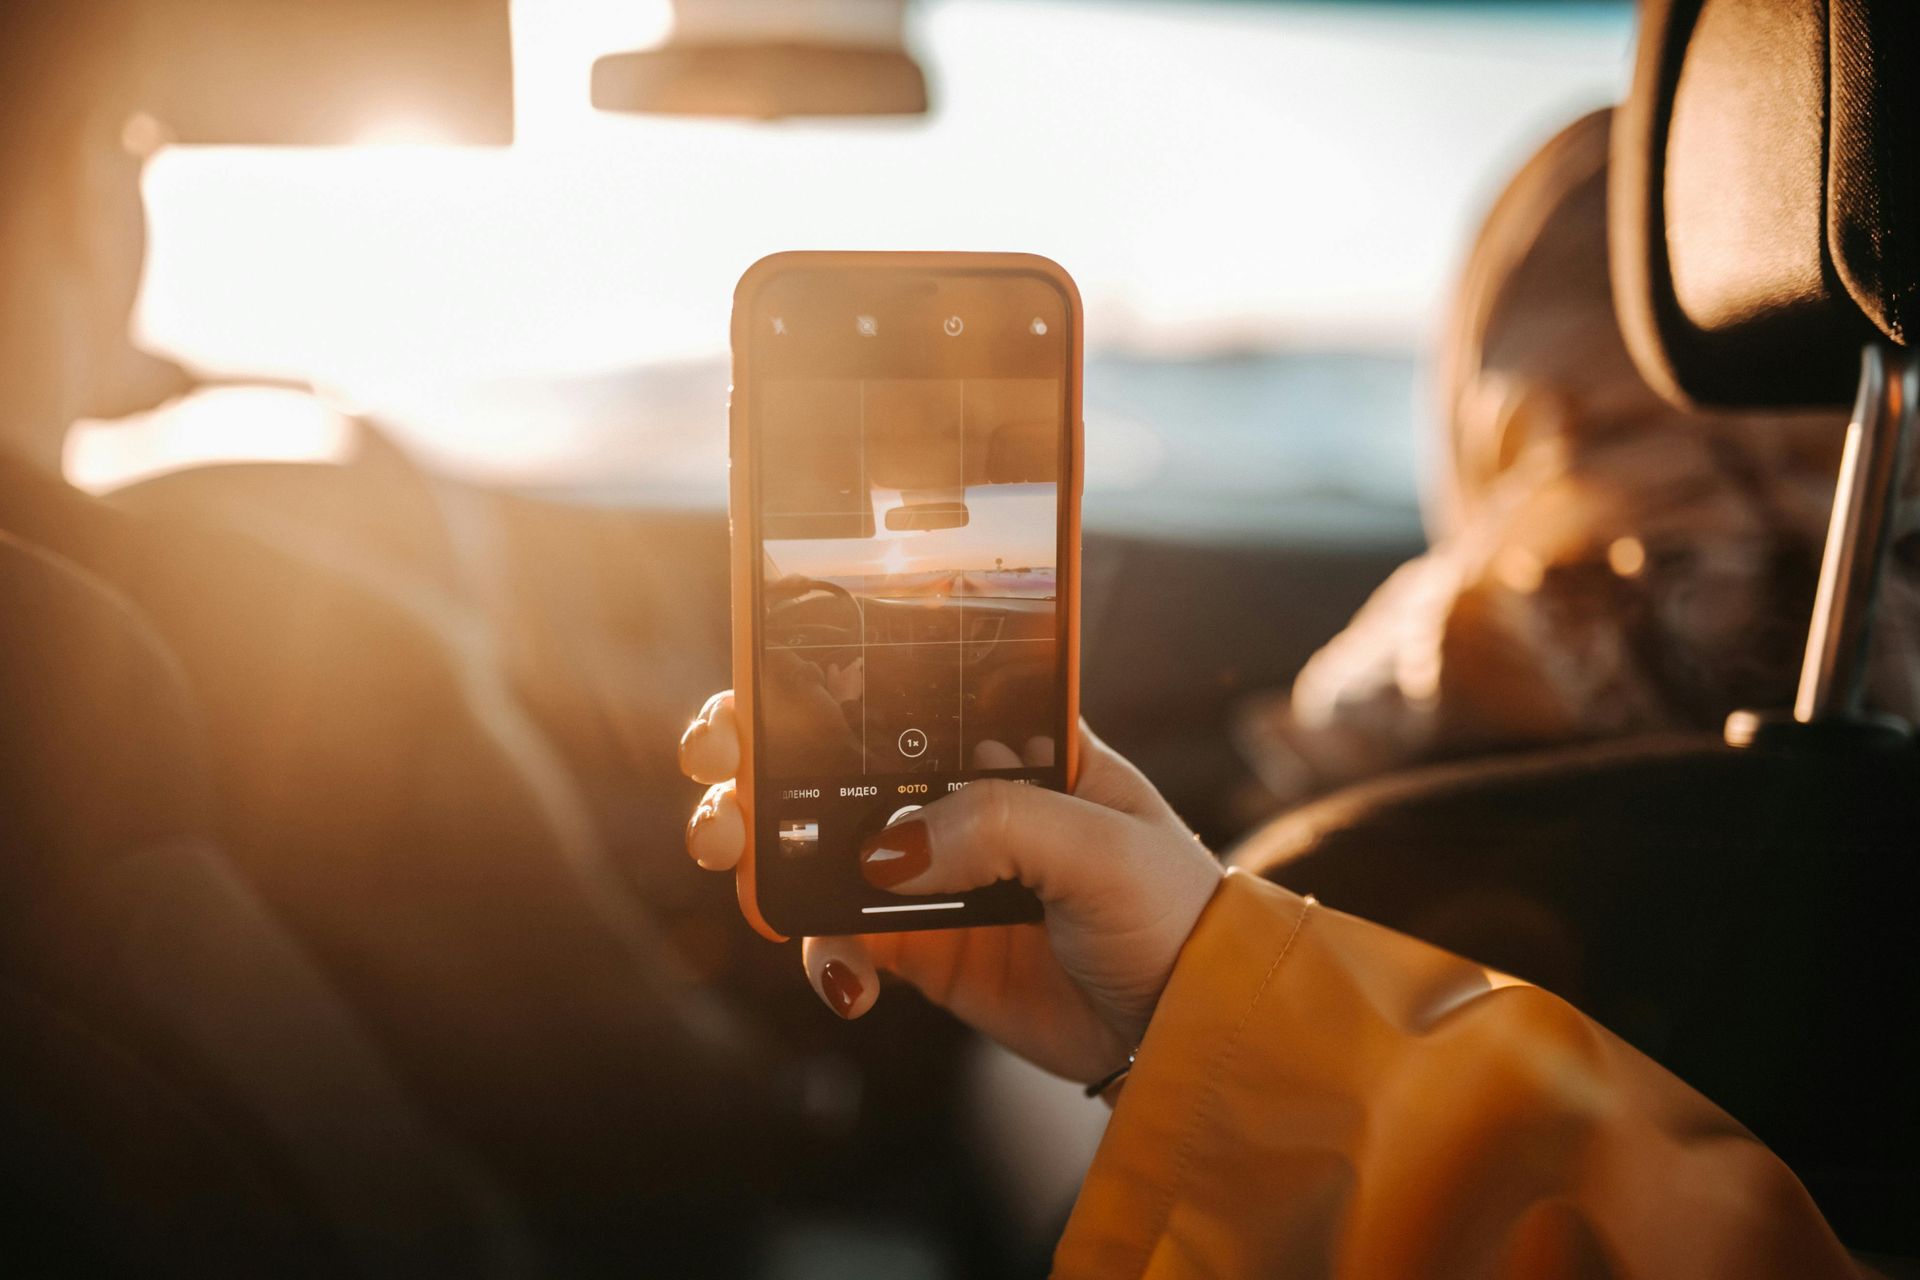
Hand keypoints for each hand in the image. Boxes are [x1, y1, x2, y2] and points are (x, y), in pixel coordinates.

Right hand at [679, 692, 1223, 1083]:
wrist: (1186, 1021)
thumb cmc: (1170, 905)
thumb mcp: (1103, 844)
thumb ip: (1001, 826)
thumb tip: (887, 852)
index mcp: (1002, 739)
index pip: (895, 689)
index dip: (816, 678)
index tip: (757, 687)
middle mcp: (951, 794)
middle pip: (827, 760)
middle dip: (755, 758)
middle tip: (718, 771)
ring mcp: (928, 871)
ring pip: (814, 848)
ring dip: (761, 852)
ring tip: (739, 867)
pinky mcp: (918, 946)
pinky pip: (840, 941)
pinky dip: (823, 957)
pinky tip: (848, 985)